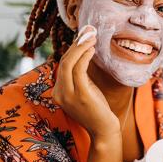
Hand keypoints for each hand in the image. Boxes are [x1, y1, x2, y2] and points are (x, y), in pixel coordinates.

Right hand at [52, 25, 119, 140]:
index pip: (62, 64)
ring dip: (81, 46)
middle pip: (64, 61)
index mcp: (58, 92)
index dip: (72, 48)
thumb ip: (80, 74)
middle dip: (76, 43)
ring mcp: (68, 95)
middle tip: (88, 30)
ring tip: (92, 36)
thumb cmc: (97, 109)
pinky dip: (85, 56)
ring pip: (69, 63)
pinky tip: (92, 49)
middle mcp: (59, 93)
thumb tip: (83, 50)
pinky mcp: (81, 95)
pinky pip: (79, 71)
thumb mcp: (86, 89)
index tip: (83, 34)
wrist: (104, 131)